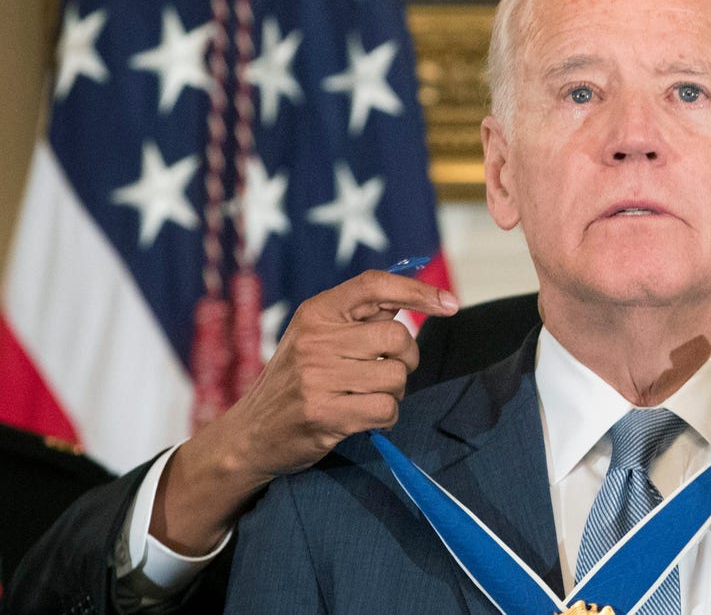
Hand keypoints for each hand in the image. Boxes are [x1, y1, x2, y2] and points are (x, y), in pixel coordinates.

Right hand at [151, 270, 457, 553]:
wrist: (250, 434)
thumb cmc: (297, 381)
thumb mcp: (317, 337)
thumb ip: (360, 318)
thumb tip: (421, 296)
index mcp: (316, 312)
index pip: (374, 285)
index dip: (418, 290)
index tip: (450, 303)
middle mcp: (315, 340)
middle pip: (398, 337)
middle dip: (405, 359)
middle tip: (385, 372)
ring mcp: (317, 377)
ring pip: (396, 377)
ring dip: (393, 392)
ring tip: (364, 397)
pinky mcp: (324, 414)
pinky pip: (387, 409)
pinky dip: (386, 417)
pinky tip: (364, 417)